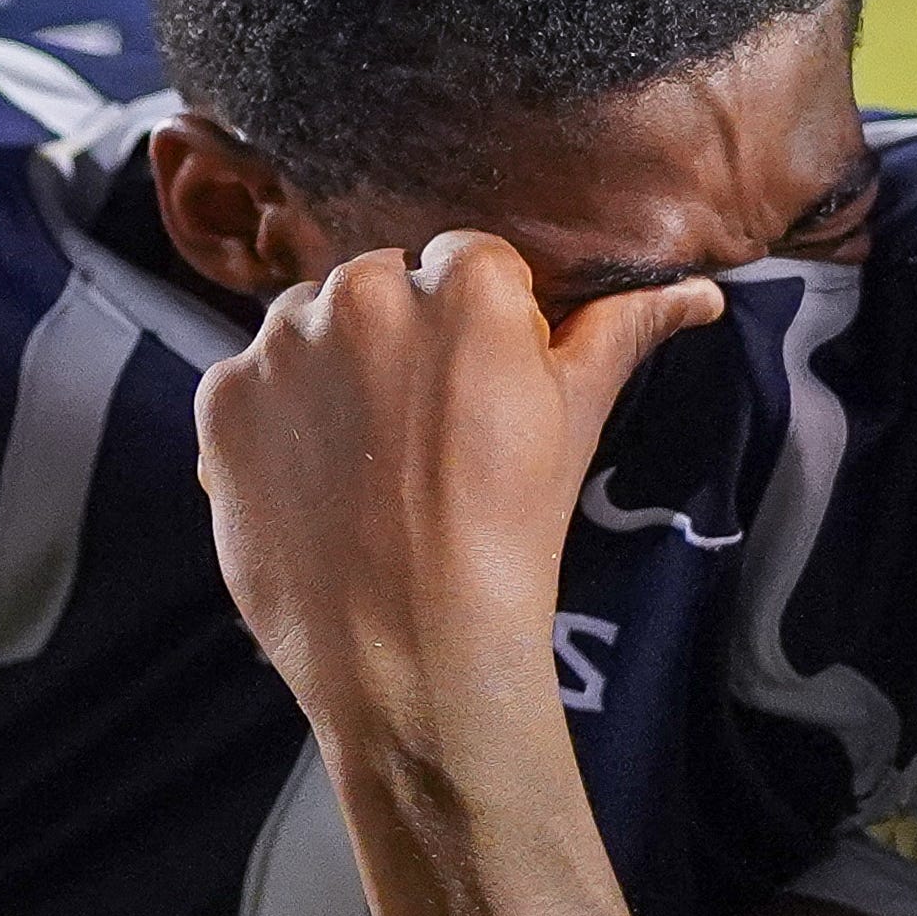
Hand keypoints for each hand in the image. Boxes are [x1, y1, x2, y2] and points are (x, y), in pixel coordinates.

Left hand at [195, 232, 723, 734]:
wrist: (412, 653)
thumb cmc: (511, 533)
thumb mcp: (575, 423)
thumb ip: (622, 332)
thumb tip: (697, 293)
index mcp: (462, 282)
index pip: (466, 262)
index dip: (476, 329)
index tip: (479, 394)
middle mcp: (360, 292)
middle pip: (378, 285)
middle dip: (397, 338)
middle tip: (421, 434)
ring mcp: (280, 346)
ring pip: (306, 326)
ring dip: (327, 370)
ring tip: (363, 462)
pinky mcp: (219, 399)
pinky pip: (246, 382)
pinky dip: (271, 421)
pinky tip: (310, 482)